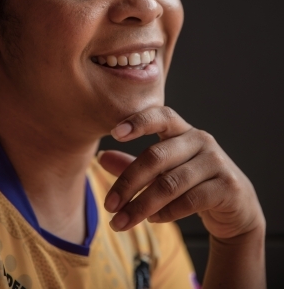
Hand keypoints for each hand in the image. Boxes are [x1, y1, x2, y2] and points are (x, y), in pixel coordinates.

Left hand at [99, 106, 264, 240]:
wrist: (237, 207)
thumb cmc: (194, 183)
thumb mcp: (163, 171)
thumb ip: (134, 164)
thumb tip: (101, 157)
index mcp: (183, 130)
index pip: (161, 116)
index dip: (139, 122)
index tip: (115, 133)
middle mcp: (200, 140)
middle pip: (157, 156)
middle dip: (128, 183)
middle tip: (108, 206)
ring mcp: (216, 162)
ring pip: (170, 183)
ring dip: (141, 206)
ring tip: (121, 222)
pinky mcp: (227, 186)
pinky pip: (190, 200)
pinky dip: (167, 212)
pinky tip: (153, 219)